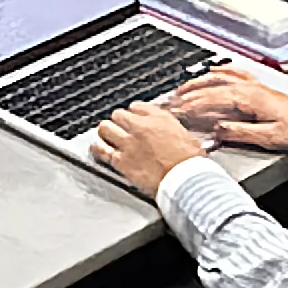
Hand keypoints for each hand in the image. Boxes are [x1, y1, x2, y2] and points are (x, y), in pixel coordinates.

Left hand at [94, 99, 208, 190]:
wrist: (184, 180)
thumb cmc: (191, 162)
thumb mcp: (186, 136)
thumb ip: (170, 130)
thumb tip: (164, 132)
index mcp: (160, 118)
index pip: (137, 107)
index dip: (134, 114)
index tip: (134, 118)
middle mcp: (141, 127)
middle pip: (119, 115)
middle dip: (119, 121)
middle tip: (120, 128)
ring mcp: (129, 144)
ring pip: (106, 128)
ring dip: (106, 131)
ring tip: (106, 135)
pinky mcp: (121, 161)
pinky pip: (102, 151)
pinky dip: (97, 148)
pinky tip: (95, 148)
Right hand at [164, 67, 287, 156]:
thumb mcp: (267, 137)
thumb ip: (240, 132)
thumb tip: (217, 129)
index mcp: (248, 98)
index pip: (212, 98)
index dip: (193, 104)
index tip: (178, 110)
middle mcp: (249, 87)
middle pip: (212, 86)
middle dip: (189, 93)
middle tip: (172, 101)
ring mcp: (253, 85)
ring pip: (220, 78)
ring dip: (199, 82)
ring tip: (183, 88)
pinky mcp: (258, 88)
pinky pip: (234, 73)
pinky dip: (220, 71)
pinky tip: (213, 71)